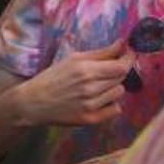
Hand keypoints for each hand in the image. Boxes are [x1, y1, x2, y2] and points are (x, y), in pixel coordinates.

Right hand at [19, 39, 134, 126]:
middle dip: (117, 71)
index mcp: (86, 70)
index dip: (130, 59)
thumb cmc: (52, 78)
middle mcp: (90, 88)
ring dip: (113, 87)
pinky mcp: (90, 119)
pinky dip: (111, 104)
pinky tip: (98, 100)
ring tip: (97, 86)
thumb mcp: (73, 59)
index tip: (130, 54)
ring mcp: (91, 105)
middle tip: (105, 71)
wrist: (33, 102)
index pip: (121, 66)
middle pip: (121, 78)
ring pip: (119, 93)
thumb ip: (100, 53)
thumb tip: (122, 44)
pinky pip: (115, 110)